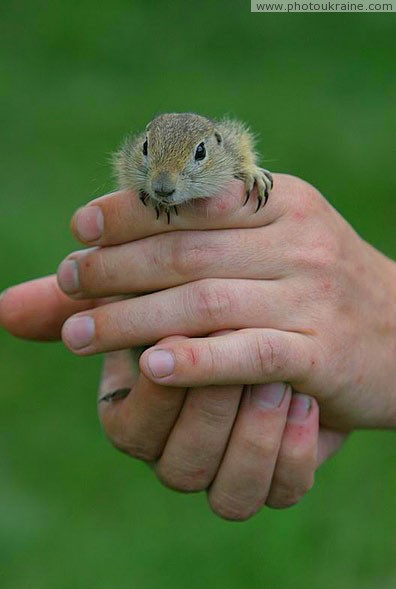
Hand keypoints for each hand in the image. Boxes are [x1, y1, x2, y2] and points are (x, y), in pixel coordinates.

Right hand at [0, 277, 344, 519]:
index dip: (152, 394)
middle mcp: (179, 451)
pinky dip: (292, 454)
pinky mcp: (282, 475)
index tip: (172, 349)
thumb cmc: (204, 299)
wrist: (290, 318)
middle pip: (179, 466)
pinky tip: (305, 405)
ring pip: (229, 493)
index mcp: (139, 417)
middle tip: (236, 369)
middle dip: (207, 413)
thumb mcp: (150, 290)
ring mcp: (231, 470)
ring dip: (250, 436)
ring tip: (277, 383)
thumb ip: (88, 297)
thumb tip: (3, 309)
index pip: (130, 429)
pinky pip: (283, 489)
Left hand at [56, 175, 395, 429]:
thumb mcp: (273, 242)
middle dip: (117, 267)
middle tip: (66, 281)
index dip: (131, 211)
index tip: (80, 228)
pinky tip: (151, 367)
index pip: (193, 199)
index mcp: (281, 203)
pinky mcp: (320, 352)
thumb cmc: (320, 287)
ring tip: (77, 334)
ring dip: (133, 318)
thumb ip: (204, 237)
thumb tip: (119, 233)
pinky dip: (198, 359)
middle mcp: (296, 240)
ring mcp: (310, 296)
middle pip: (188, 250)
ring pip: (207, 301)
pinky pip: (249, 352)